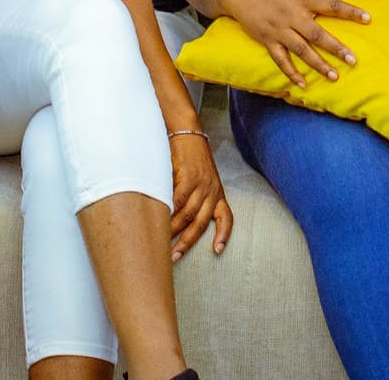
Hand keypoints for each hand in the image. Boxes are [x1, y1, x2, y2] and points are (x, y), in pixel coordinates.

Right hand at [168, 131, 232, 260]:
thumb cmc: (190, 157)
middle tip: (173, 257)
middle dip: (187, 242)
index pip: (226, 217)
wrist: (187, 132)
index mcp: (217, 193)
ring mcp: (201, 184)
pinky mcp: (189, 176)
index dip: (223, 235)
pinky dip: (171, 212)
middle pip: (201, 223)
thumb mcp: (200, 178)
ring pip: (188, 214)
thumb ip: (192, 197)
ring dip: (175, 230)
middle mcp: (212, 190)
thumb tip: (174, 219)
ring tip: (162, 242)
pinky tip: (162, 219)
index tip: (218, 250)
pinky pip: (179, 199)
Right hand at [222, 0, 371, 87]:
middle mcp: (293, 16)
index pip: (331, 6)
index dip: (350, 12)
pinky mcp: (268, 40)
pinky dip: (291, 73)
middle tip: (353, 61)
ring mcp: (280, 30)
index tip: (368, 19)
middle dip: (336, 48)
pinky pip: (281, 60)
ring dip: (318, 64)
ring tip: (334, 76)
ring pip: (302, 50)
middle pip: (318, 34)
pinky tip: (303, 84)